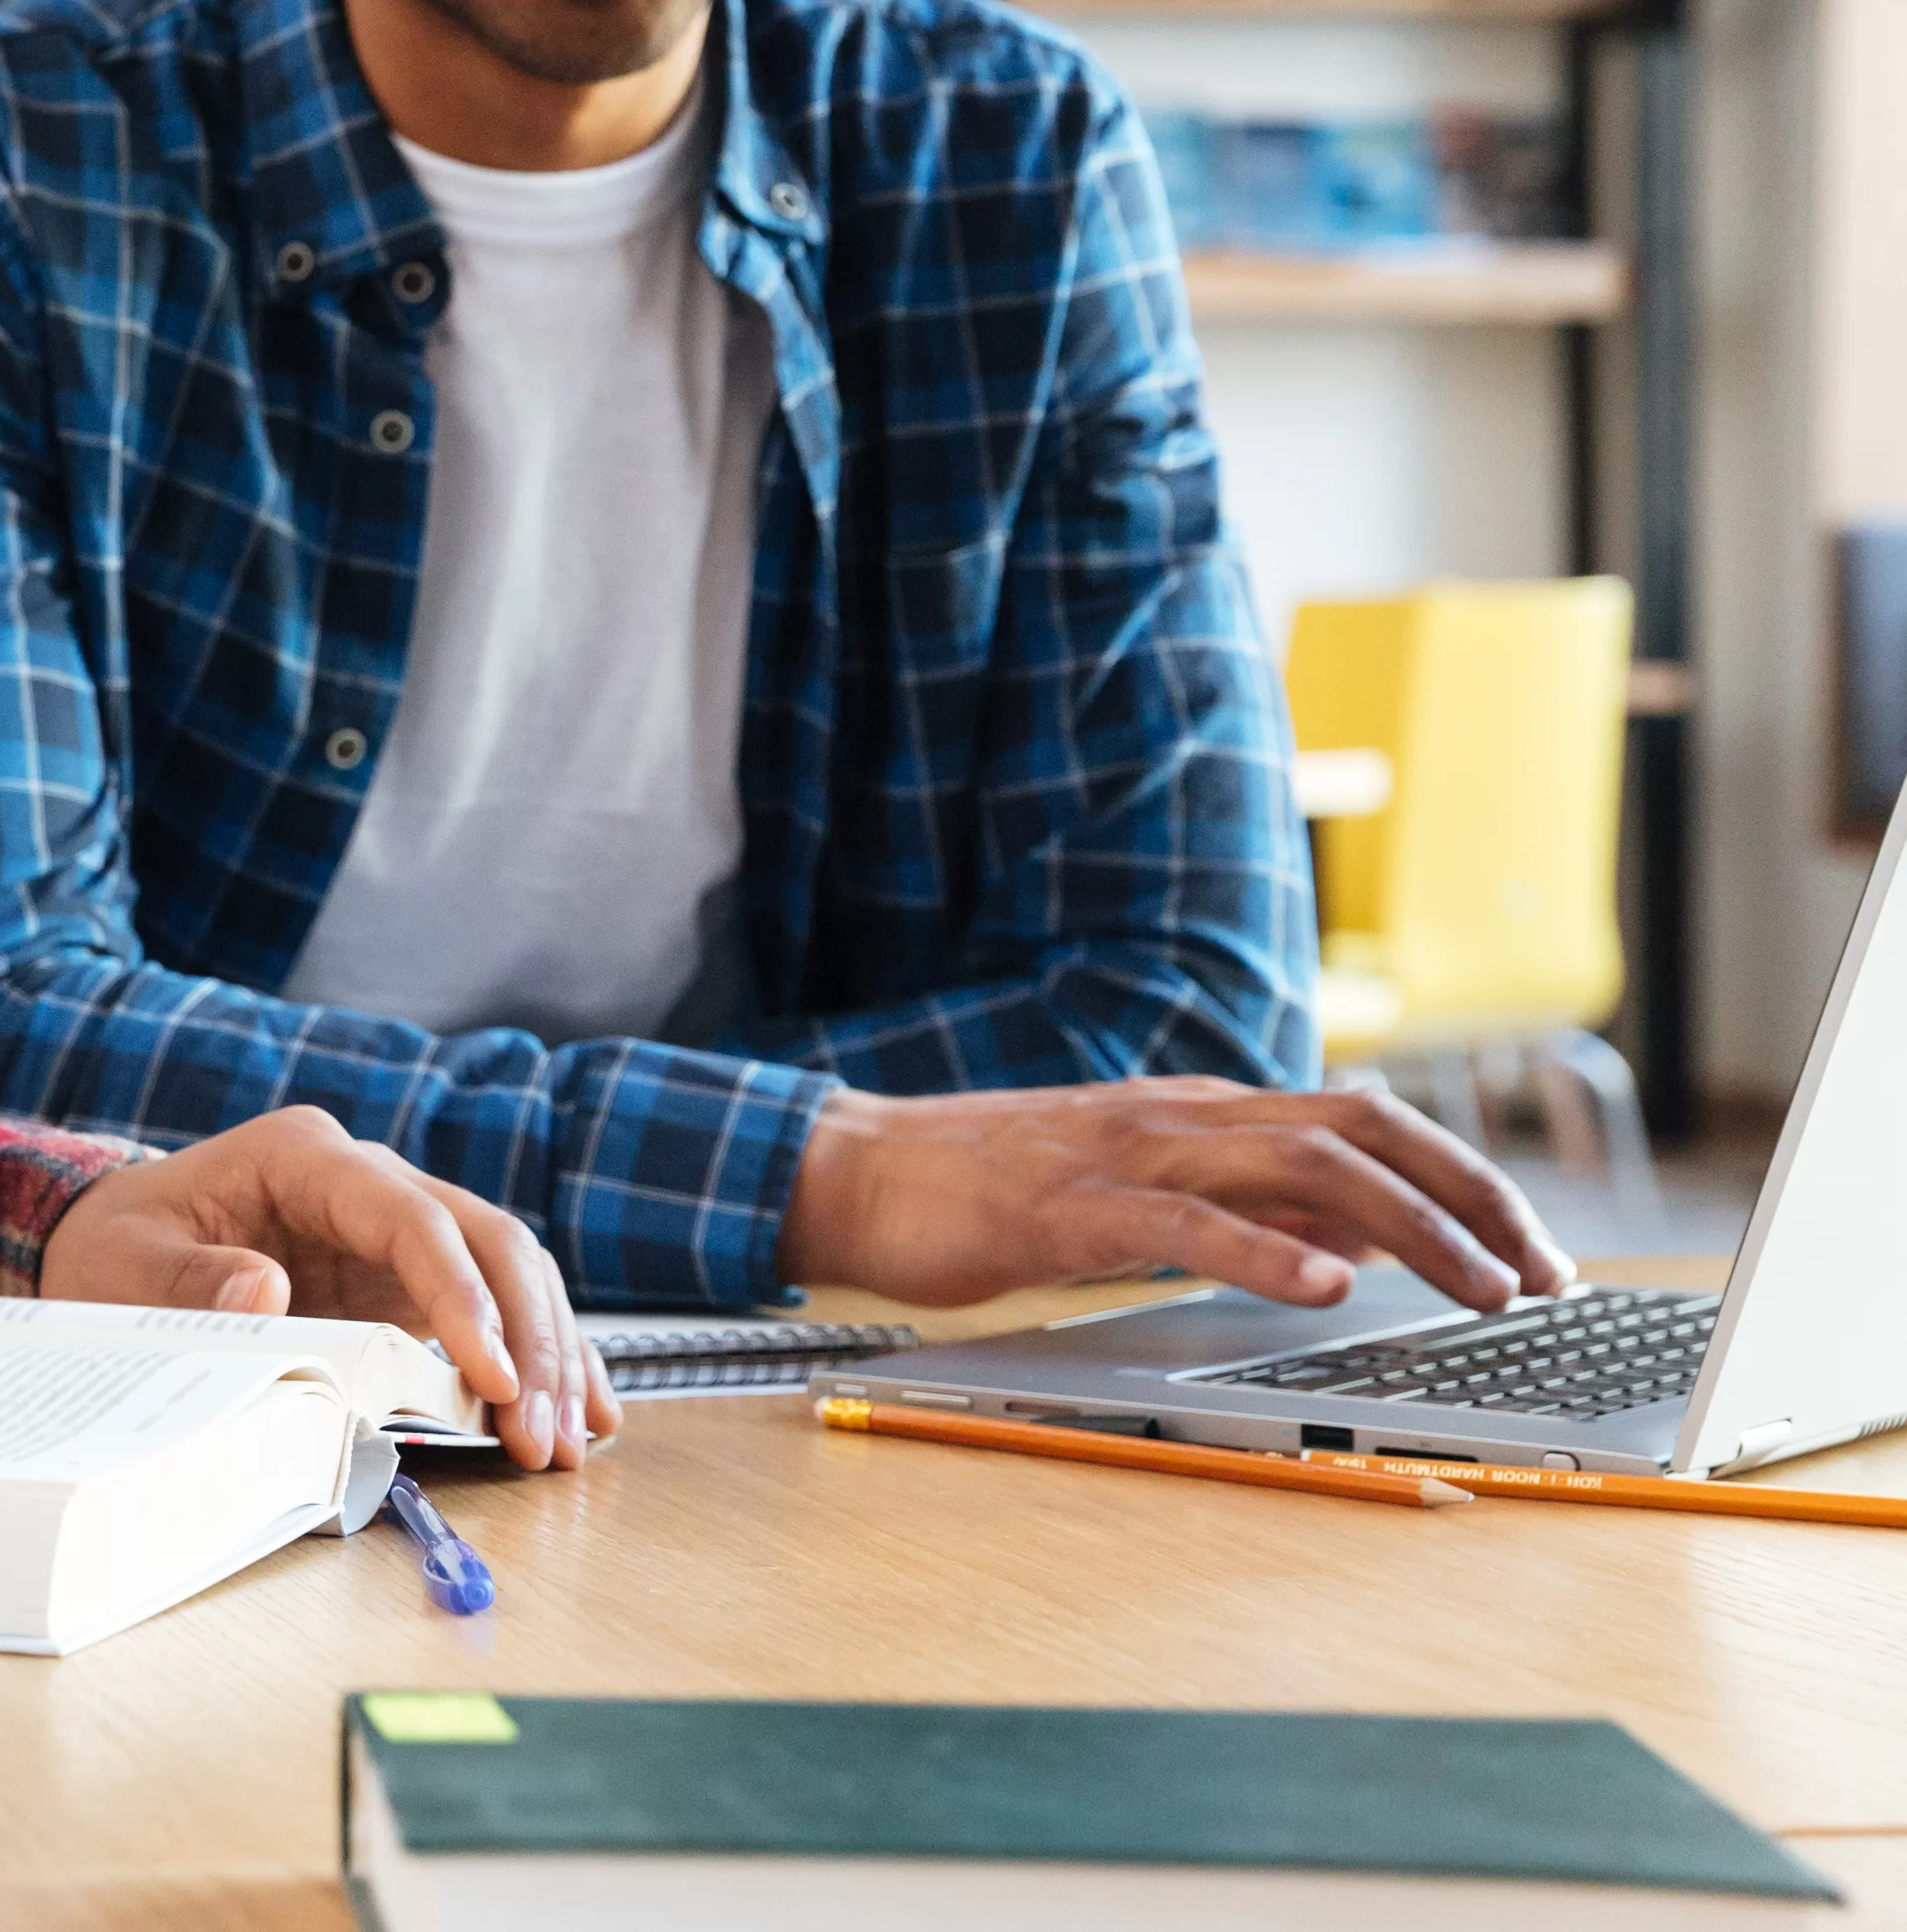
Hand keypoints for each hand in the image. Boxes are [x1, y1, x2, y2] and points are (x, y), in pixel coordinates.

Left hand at [37, 1106, 615, 1471]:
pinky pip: (497, 1306)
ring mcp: (396, 1226)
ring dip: (546, 1356)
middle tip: (541, 1437)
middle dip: (526, 1338)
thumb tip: (268, 1288)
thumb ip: (193, 1280)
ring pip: (509, 1271)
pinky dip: (540, 1356)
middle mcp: (367, 1180)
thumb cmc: (117, 1250)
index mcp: (305, 1158)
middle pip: (485, 1239)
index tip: (491, 1377)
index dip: (460, 1294)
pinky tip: (584, 1413)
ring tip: (566, 1445)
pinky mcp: (407, 1278)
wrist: (113, 1244)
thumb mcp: (126, 1267)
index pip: (411, 1218)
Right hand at [772, 1075, 1577, 1312]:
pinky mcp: (1073, 1207)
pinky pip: (1187, 1225)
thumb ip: (1244, 1205)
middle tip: (1544, 1275)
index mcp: (1204, 1113)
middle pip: (1364, 1132)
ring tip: (1481, 1289)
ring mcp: (1130, 1154)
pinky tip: (1325, 1288)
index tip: (1536, 1252)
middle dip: (1473, 1199)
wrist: (859, 1168)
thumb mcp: (1142, 1190)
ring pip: (1302, 1167)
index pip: (1368, 1123)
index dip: (1467, 1181)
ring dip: (1412, 1229)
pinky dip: (1267, 1252)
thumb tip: (1358, 1245)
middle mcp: (1185, 1116)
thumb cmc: (990, 1189)